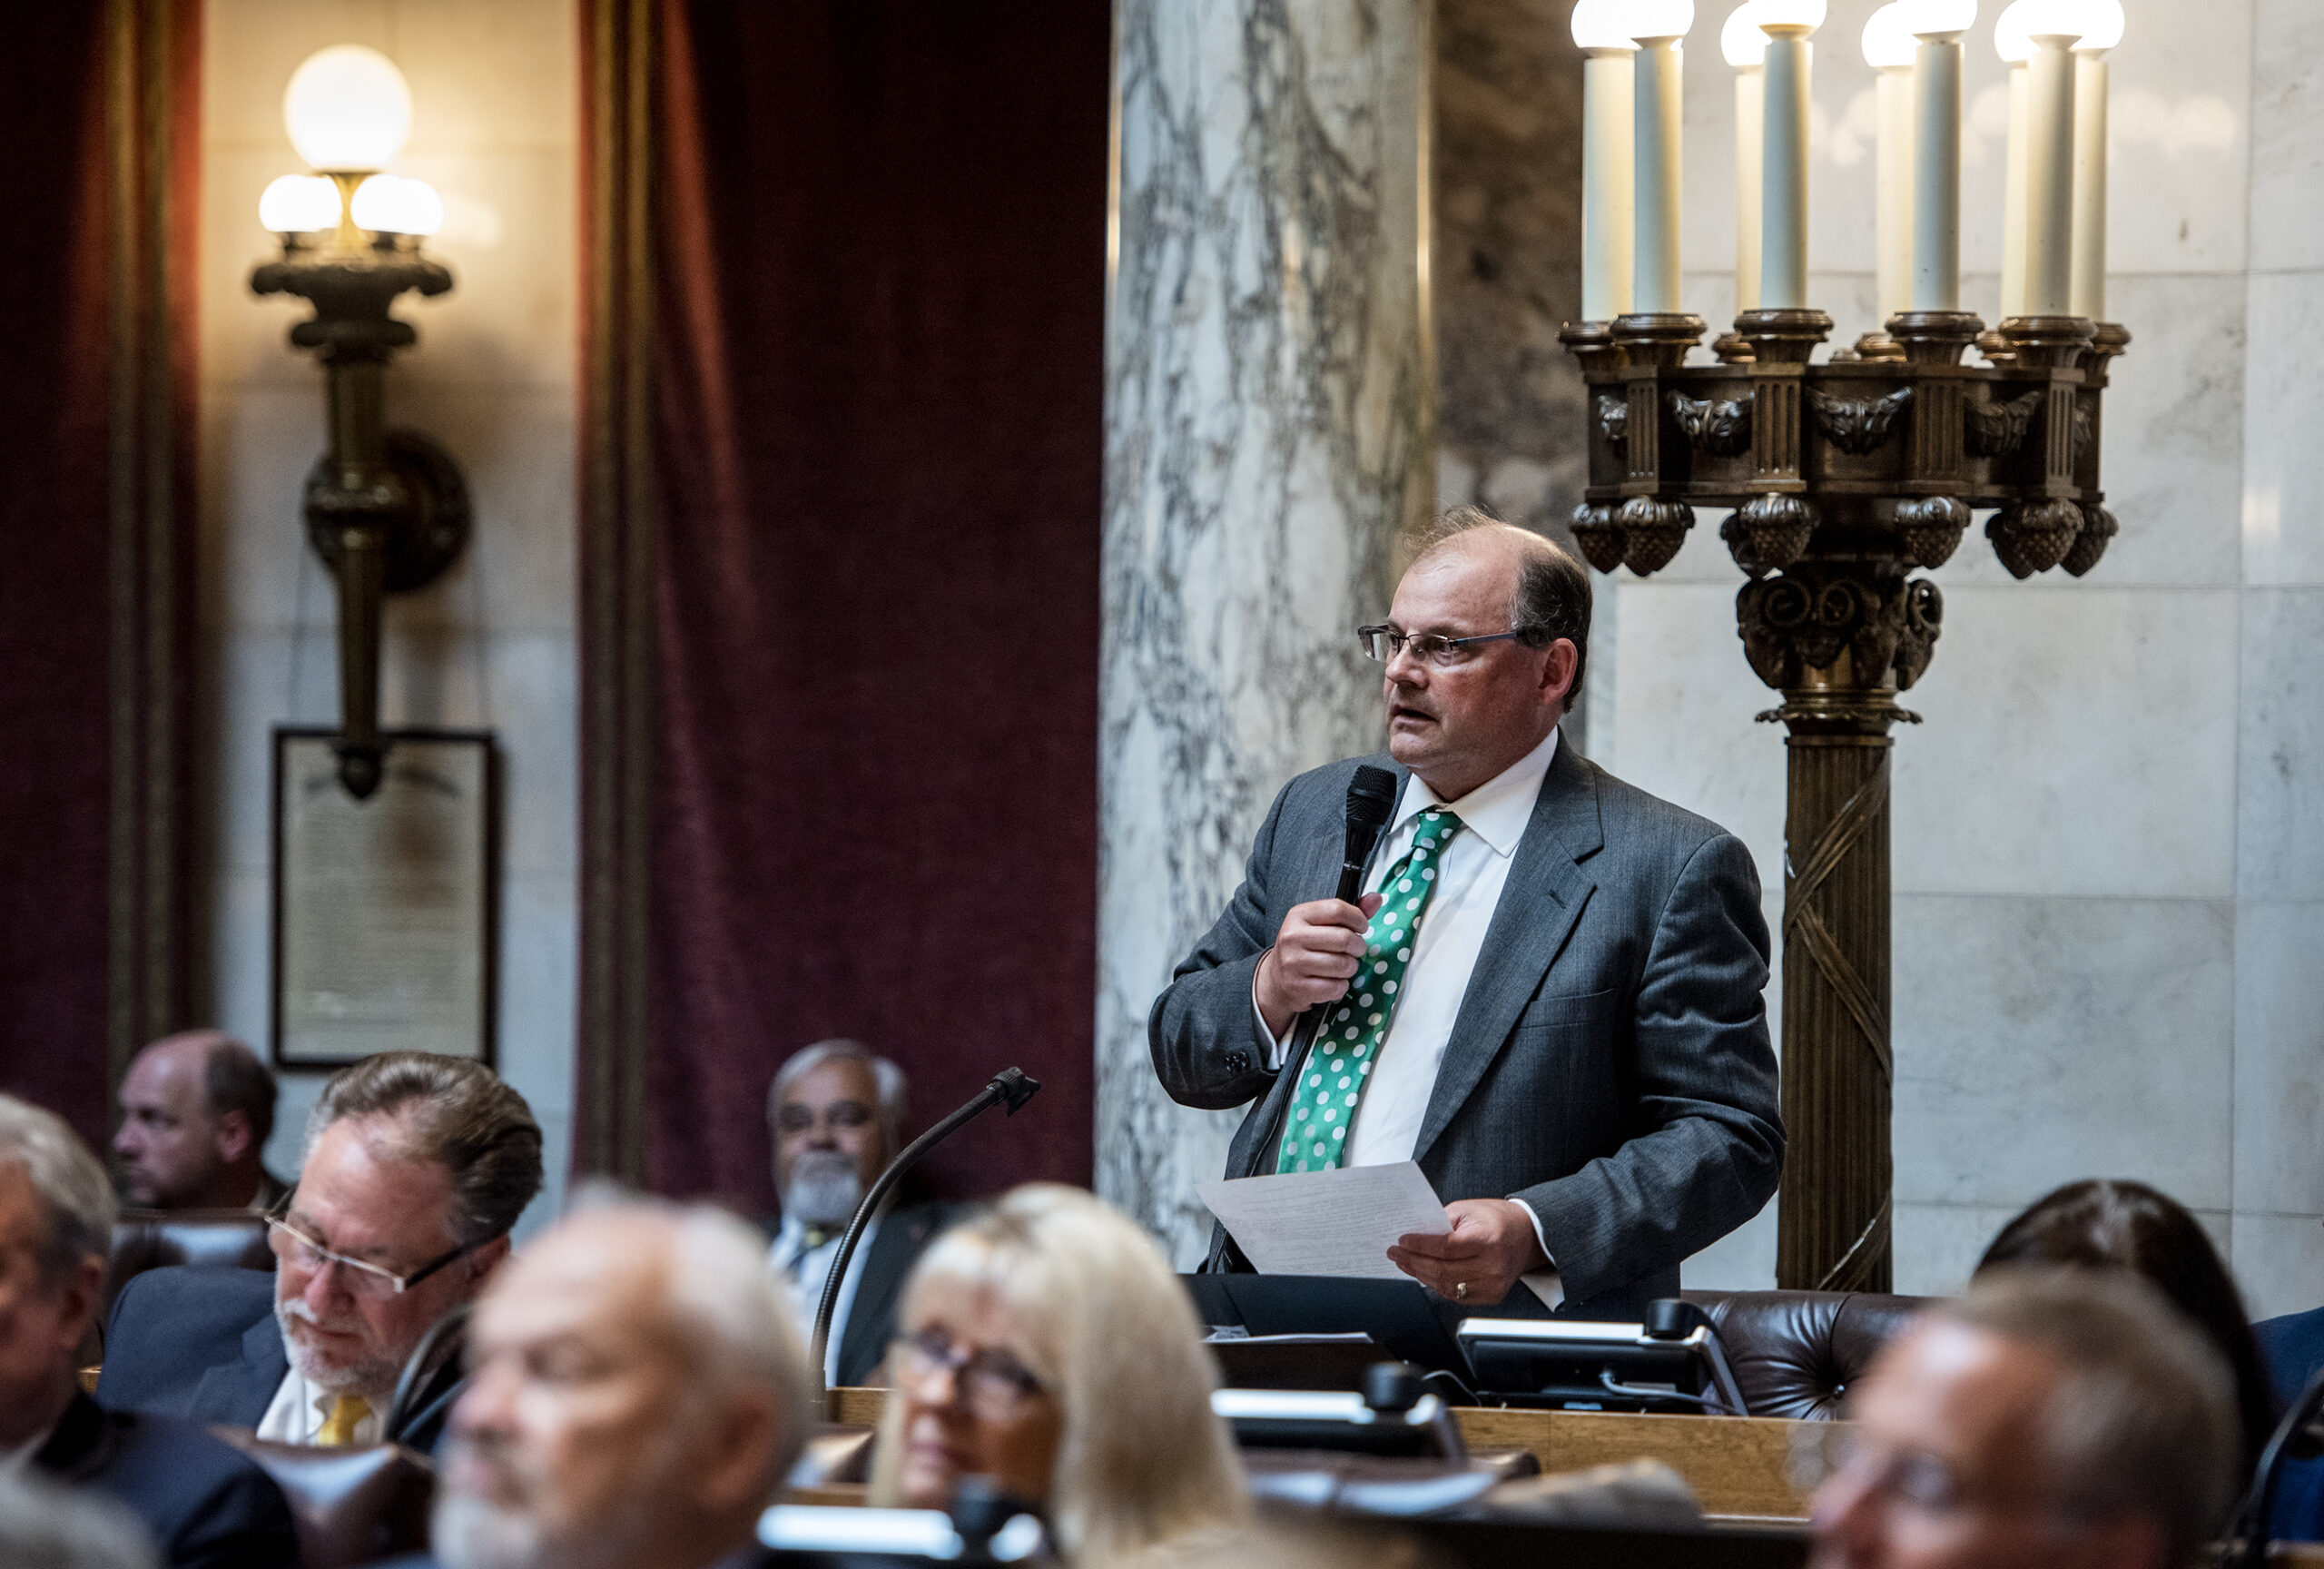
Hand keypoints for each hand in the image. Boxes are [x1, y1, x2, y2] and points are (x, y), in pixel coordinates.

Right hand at [1254, 893, 1384, 1037]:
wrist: (1276, 979)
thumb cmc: (1305, 947)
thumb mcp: (1320, 923)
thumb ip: (1349, 912)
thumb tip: (1376, 899)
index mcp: (1299, 915)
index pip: (1338, 909)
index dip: (1358, 919)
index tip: (1361, 927)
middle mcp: (1292, 937)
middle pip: (1345, 939)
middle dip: (1359, 947)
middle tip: (1355, 950)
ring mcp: (1293, 963)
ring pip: (1344, 965)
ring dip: (1351, 968)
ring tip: (1343, 966)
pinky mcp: (1298, 987)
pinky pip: (1336, 987)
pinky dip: (1341, 986)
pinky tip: (1332, 981)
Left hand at [1386, 1199, 1546, 1305]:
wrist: (1526, 1236)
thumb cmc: (1496, 1219)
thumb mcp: (1468, 1210)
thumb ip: (1441, 1223)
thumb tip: (1413, 1236)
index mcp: (1488, 1239)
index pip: (1446, 1247)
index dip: (1420, 1246)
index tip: (1401, 1241)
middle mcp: (1493, 1265)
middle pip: (1443, 1270)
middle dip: (1413, 1262)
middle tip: (1396, 1253)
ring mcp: (1493, 1285)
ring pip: (1446, 1286)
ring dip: (1421, 1275)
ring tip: (1406, 1263)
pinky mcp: (1492, 1296)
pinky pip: (1456, 1295)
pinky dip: (1437, 1285)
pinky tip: (1424, 1274)